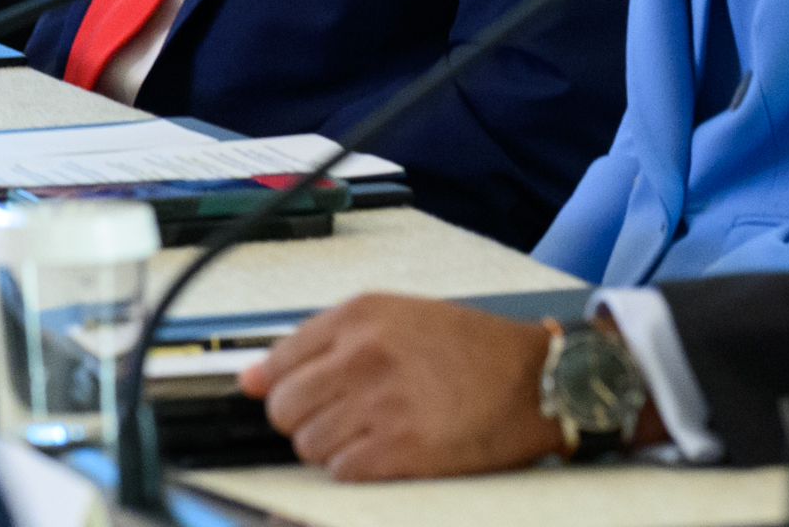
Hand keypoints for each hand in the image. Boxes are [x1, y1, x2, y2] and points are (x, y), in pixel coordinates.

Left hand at [240, 296, 559, 481]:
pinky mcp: (400, 449)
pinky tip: (386, 452)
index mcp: (361, 316)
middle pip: (284, 408)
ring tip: (371, 432)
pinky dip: (356, 470)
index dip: (276, 387)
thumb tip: (252, 378)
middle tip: (340, 417)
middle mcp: (364, 355)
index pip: (277, 360)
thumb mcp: (398, 318)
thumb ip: (324, 341)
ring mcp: (380, 403)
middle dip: (304, 419)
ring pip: (308, 445)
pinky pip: (341, 472)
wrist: (536, 379)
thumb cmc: (473, 349)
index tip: (281, 398)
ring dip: (331, 448)